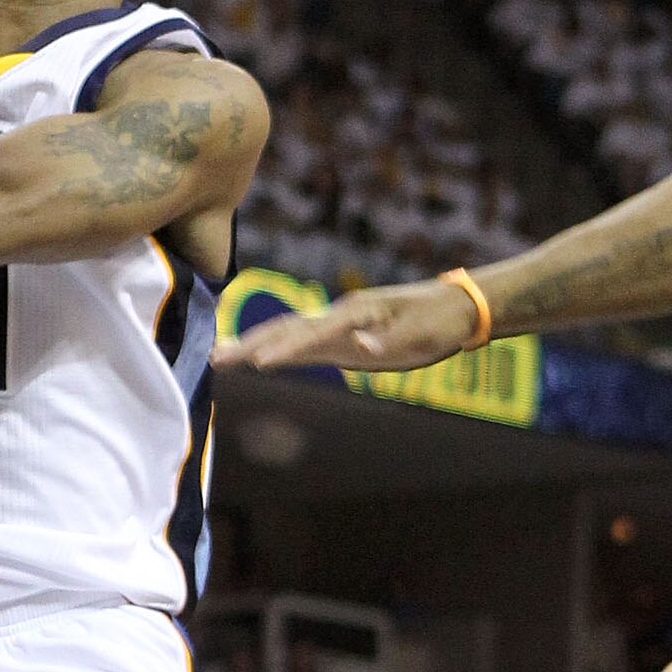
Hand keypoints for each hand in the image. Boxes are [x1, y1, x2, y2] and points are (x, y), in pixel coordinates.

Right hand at [212, 274, 482, 375]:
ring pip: (287, 333)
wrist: (456, 307)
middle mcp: (339, 316)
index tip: (256, 364)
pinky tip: (256, 358)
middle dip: (249, 344)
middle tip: (214, 358)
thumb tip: (362, 346)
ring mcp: (338, 325)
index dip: (284, 349)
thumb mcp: (419, 336)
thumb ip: (388, 342)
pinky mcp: (342, 338)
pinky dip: (274, 349)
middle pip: (286, 328)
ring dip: (253, 345)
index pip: (311, 333)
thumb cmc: (438, 323)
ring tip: (220, 357)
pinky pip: (300, 342)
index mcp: (355, 313)